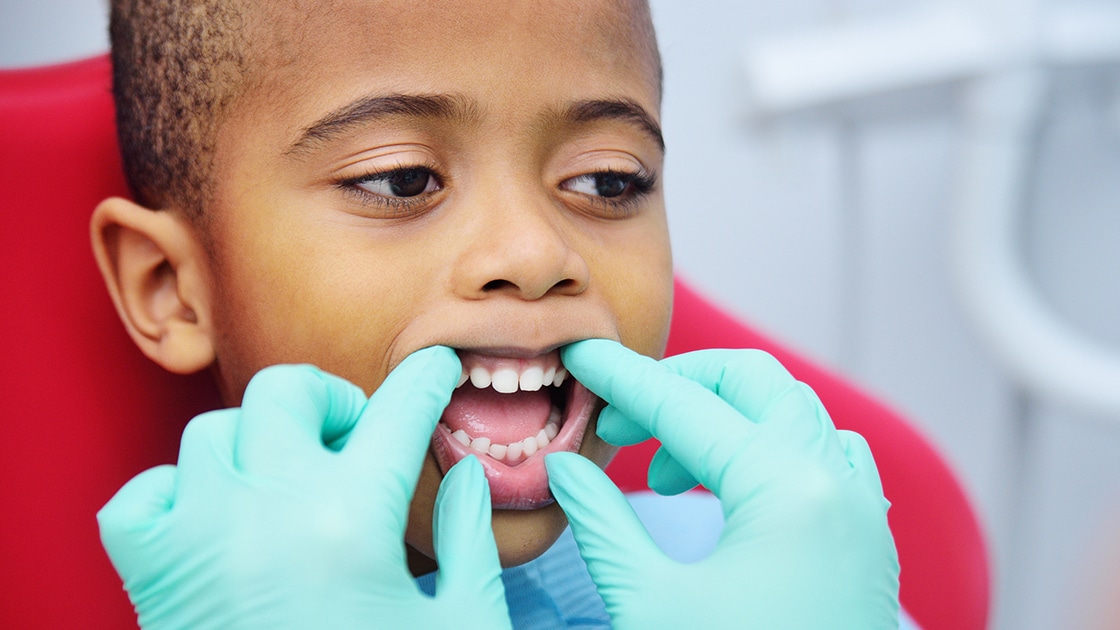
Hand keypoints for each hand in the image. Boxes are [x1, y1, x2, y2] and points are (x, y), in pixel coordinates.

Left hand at [97, 347, 510, 629]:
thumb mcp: (463, 625)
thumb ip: (472, 542)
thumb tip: (468, 476)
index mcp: (354, 520)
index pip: (401, 409)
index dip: (428, 379)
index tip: (436, 371)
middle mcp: (268, 511)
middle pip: (288, 391)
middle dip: (333, 399)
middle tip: (358, 437)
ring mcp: (200, 539)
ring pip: (212, 431)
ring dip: (260, 442)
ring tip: (291, 480)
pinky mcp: (153, 578)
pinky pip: (142, 494)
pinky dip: (175, 489)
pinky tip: (219, 517)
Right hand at [546, 340, 899, 628]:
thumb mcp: (649, 606)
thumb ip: (603, 523)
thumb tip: (564, 470)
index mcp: (787, 490)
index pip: (686, 406)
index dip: (623, 380)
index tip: (580, 358)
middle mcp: (835, 484)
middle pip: (751, 383)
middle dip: (678, 387)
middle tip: (618, 425)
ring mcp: (860, 510)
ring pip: (791, 413)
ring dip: (724, 420)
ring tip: (666, 473)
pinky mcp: (864, 540)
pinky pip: (822, 455)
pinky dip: (768, 449)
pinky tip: (729, 491)